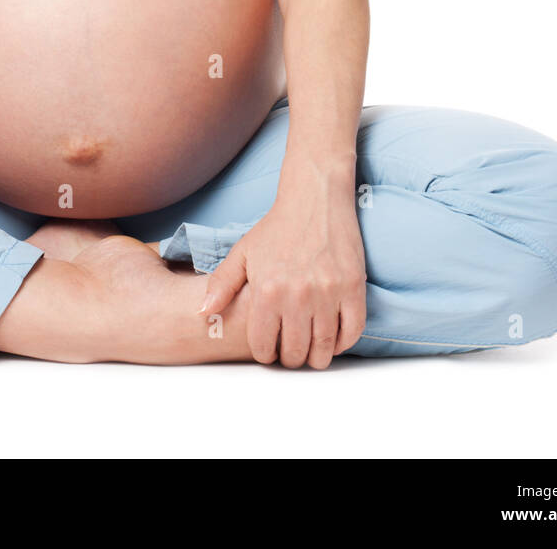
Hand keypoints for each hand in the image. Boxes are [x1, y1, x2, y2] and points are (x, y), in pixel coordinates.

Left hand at [199, 185, 366, 368]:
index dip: (266, 353)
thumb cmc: (276, 226)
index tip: (270, 347)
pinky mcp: (353, 287)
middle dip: (291, 358)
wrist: (315, 198)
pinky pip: (352, 332)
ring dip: (316, 356)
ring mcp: (328, 293)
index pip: (264, 346)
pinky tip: (333, 336)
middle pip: (295, 353)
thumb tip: (203, 313)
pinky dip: (343, 342)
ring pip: (324, 349)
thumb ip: (221, 284)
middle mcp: (297, 295)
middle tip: (292, 350)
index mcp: (267, 290)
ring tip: (311, 348)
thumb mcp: (243, 252)